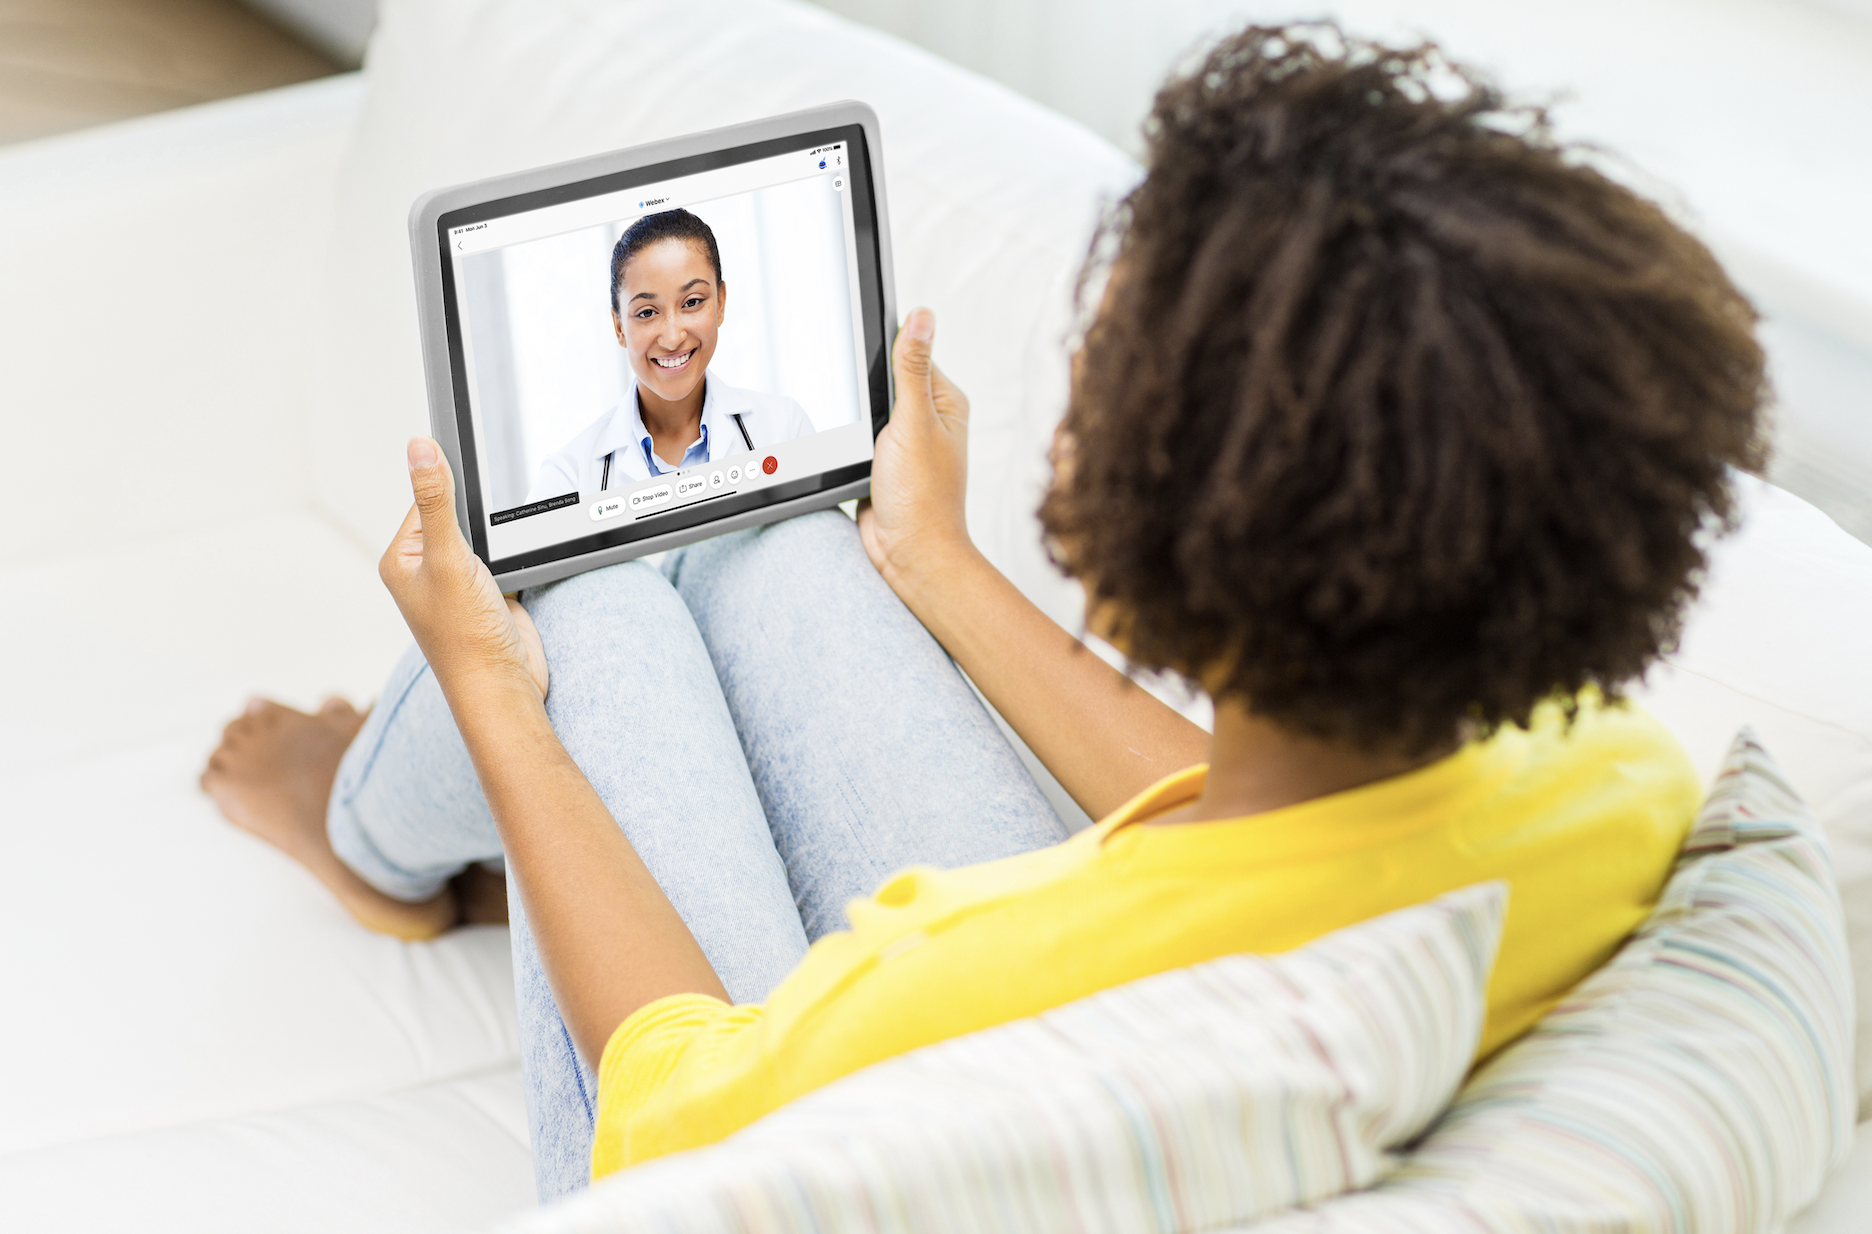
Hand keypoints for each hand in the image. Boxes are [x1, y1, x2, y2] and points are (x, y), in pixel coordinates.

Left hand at [379, 437, 548, 701]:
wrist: (503, 685)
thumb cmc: (465, 640)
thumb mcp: (449, 558)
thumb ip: (437, 500)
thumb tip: (419, 448)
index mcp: (400, 560)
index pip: (424, 502)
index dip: (450, 497)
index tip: (468, 507)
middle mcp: (425, 571)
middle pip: (457, 518)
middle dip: (479, 526)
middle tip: (484, 552)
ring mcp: (458, 584)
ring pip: (483, 540)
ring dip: (498, 547)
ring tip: (494, 572)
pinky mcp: (488, 594)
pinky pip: (502, 560)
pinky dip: (513, 562)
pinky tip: (510, 579)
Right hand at [858, 308, 975, 591]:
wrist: (907, 554)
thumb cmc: (921, 497)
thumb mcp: (912, 422)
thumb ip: (912, 368)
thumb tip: (922, 316)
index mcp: (946, 402)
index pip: (913, 353)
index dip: (887, 349)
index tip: (864, 348)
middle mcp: (929, 419)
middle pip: (886, 380)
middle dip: (865, 388)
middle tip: (864, 412)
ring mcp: (906, 441)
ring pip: (870, 409)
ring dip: (857, 418)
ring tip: (861, 438)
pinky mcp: (885, 463)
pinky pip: (862, 437)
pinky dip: (852, 441)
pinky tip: (852, 451)